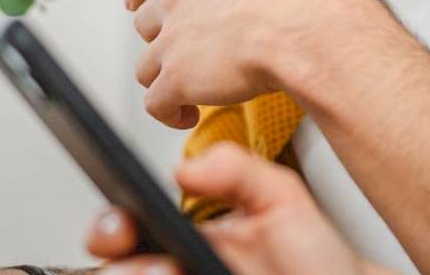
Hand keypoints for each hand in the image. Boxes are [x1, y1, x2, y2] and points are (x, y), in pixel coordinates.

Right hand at [87, 142, 365, 274]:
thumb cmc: (322, 259)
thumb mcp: (283, 199)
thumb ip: (239, 171)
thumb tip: (186, 164)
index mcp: (198, 231)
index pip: (136, 223)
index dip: (115, 221)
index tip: (122, 218)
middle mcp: (185, 263)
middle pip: (117, 258)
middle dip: (107, 243)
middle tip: (125, 240)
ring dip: (127, 271)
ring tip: (163, 267)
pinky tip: (174, 272)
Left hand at [127, 0, 366, 128]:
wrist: (306, 29)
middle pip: (147, 22)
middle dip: (162, 40)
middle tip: (182, 55)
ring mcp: (173, 38)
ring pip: (146, 66)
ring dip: (165, 79)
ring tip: (190, 94)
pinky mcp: (177, 78)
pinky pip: (156, 103)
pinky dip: (169, 113)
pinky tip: (188, 116)